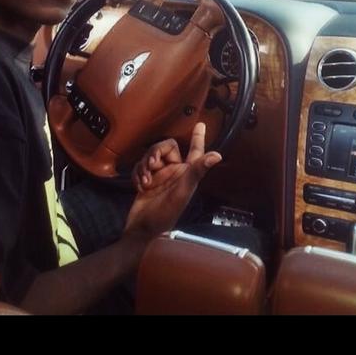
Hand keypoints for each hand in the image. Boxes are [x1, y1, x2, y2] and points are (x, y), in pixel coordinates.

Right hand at [125, 123, 221, 238]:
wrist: (141, 229)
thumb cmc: (164, 214)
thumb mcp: (182, 191)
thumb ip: (197, 171)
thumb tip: (217, 155)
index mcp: (186, 174)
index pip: (194, 151)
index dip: (197, 138)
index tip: (200, 124)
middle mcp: (174, 173)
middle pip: (165, 148)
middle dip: (155, 154)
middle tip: (151, 165)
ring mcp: (159, 177)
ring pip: (150, 156)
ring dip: (144, 166)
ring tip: (145, 180)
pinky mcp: (145, 180)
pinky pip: (140, 167)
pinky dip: (137, 174)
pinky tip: (139, 185)